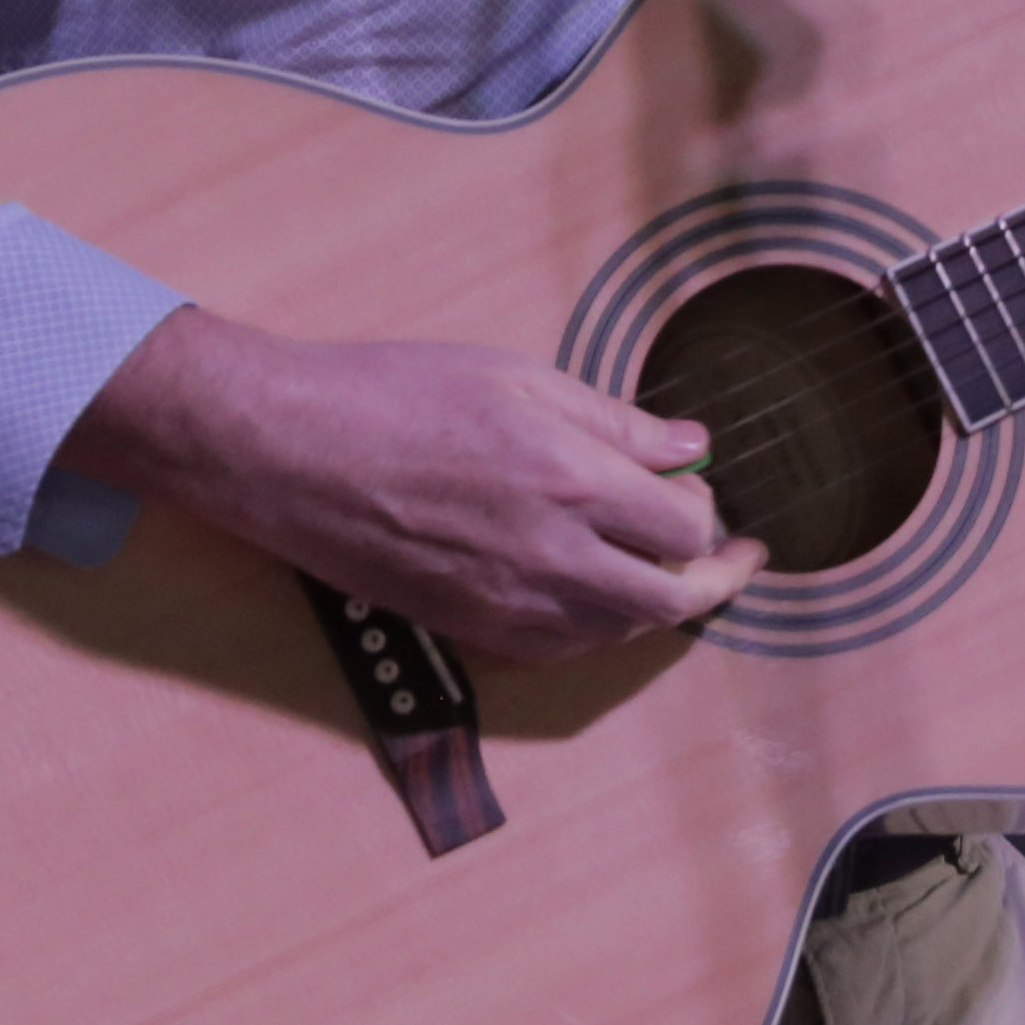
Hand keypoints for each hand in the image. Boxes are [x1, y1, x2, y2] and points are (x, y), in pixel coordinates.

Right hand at [57, 305, 771, 666]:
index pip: (686, 525)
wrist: (290, 452)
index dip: (710, 511)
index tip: (710, 493)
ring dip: (656, 603)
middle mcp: (552, 557)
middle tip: (733, 557)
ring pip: (620, 630)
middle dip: (714, 579)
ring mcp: (509, 603)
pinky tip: (596, 591)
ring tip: (665, 569)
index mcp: (572, 482)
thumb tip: (689, 447)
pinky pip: (563, 647)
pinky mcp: (471, 628)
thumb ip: (614, 421)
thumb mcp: (517, 377)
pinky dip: (599, 625)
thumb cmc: (396, 395)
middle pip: (671, 598)